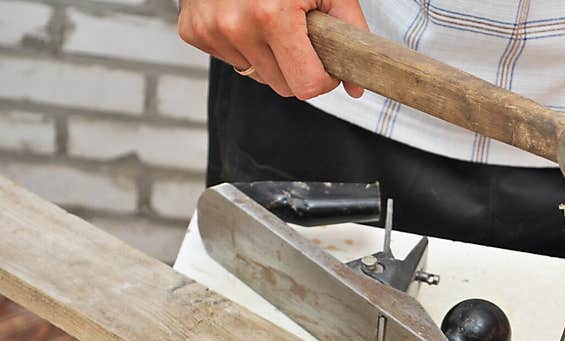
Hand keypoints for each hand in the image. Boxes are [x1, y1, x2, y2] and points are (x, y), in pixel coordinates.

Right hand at [178, 0, 367, 98]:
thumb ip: (349, 34)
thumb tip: (355, 87)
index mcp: (271, 17)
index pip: (306, 86)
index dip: (323, 78)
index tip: (325, 62)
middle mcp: (235, 26)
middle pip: (282, 86)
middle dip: (297, 67)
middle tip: (300, 34)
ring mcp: (210, 30)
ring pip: (257, 75)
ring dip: (269, 56)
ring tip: (270, 18)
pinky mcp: (193, 30)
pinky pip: (232, 60)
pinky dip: (243, 45)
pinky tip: (246, 14)